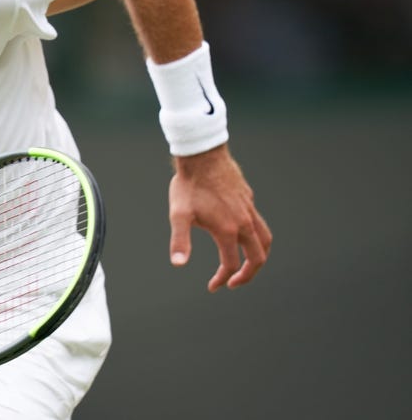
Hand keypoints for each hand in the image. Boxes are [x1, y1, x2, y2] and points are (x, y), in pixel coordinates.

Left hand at [167, 145, 271, 291]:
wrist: (202, 156)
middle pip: (257, 258)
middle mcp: (244, 223)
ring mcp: (249, 211)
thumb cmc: (188, 185)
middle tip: (233, 282)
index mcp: (228, 230)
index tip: (213, 286)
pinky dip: (256, 237)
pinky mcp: (249, 200)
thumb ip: (179, 240)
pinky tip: (241, 235)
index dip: (222, 279)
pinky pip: (260, 224)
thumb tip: (178, 264)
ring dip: (258, 256)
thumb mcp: (179, 214)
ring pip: (265, 240)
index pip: (230, 265)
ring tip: (245, 264)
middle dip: (247, 275)